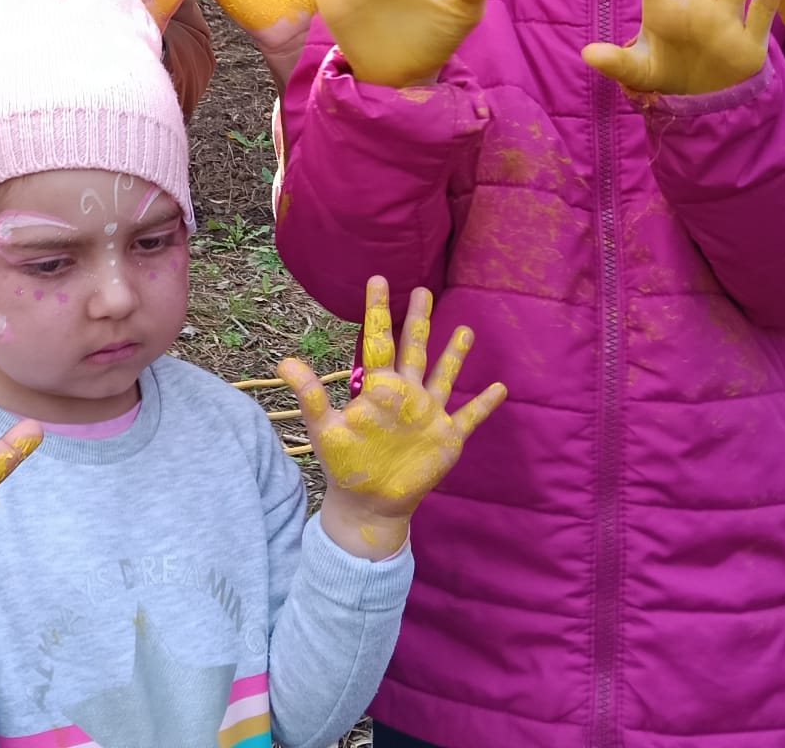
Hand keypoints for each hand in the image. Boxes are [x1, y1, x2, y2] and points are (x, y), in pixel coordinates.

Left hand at [279, 280, 504, 558]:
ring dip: (454, 354)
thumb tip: (284, 363)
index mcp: (378, 388)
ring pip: (444, 376)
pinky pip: (469, 416)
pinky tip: (499, 387)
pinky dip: (483, 404)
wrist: (369, 503)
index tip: (378, 280)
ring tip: (464, 330)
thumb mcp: (324, 429)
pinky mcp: (446, 438)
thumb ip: (311, 395)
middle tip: (423, 290)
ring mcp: (427, 414)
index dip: (378, 312)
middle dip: (419, 321)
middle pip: (415, 349)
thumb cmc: (344, 466)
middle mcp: (405, 394)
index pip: (379, 341)